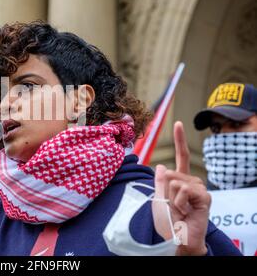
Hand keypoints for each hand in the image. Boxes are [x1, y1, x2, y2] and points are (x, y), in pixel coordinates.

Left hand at [152, 121, 210, 255]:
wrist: (176, 238)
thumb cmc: (166, 222)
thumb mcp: (157, 198)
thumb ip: (160, 182)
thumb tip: (162, 165)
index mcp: (179, 181)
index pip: (181, 157)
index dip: (180, 140)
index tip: (179, 123)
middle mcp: (191, 182)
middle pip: (171, 173)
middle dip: (165, 190)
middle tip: (171, 206)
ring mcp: (199, 189)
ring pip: (176, 181)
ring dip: (172, 197)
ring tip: (179, 210)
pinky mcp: (204, 197)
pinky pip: (185, 189)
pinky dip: (180, 201)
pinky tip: (185, 211)